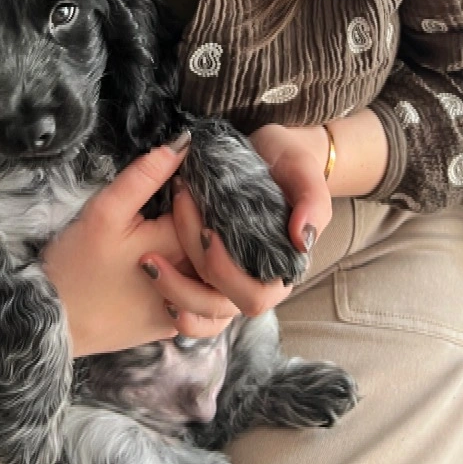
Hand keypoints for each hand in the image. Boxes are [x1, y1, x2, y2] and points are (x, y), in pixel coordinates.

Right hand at [40, 136, 239, 357]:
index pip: (216, 214)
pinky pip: (210, 309)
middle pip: (230, 250)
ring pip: (228, 285)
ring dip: (220, 259)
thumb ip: (144, 176)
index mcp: (179, 250)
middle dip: (219, 223)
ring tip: (196, 236)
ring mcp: (186, 312)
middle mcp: (192, 284)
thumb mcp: (105, 212)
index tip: (189, 180)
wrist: (54, 323)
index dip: (208, 192)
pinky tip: (190, 268)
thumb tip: (182, 143)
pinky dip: (209, 287)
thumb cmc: (77, 265)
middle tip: (193, 202)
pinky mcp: (173, 327)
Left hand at [138, 123, 332, 321]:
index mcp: (281, 267)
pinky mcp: (210, 272)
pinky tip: (152, 273)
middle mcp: (255, 281)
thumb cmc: (289, 163)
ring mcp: (231, 279)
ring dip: (173, 291)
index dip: (227, 273)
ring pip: (201, 310)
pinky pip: (190, 305)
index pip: (255, 295)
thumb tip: (302, 241)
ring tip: (149, 261)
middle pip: (220, 304)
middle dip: (186, 282)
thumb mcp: (304, 171)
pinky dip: (171, 297)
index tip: (207, 232)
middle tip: (159, 248)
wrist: (270, 152)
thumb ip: (313, 202)